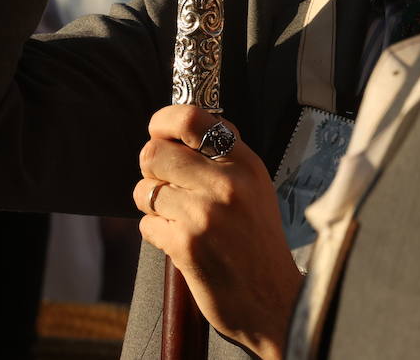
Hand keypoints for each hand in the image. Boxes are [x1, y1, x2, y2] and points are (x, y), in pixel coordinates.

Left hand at [134, 105, 301, 359]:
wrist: (275, 301)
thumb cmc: (259, 244)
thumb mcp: (254, 189)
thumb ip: (220, 160)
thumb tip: (171, 136)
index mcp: (245, 163)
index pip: (192, 118)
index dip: (163, 121)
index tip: (158, 132)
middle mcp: (227, 182)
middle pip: (154, 153)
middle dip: (151, 170)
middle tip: (164, 185)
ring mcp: (204, 213)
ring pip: (145, 190)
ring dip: (151, 205)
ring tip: (176, 218)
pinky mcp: (186, 244)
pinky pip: (146, 224)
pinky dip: (156, 233)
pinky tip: (181, 243)